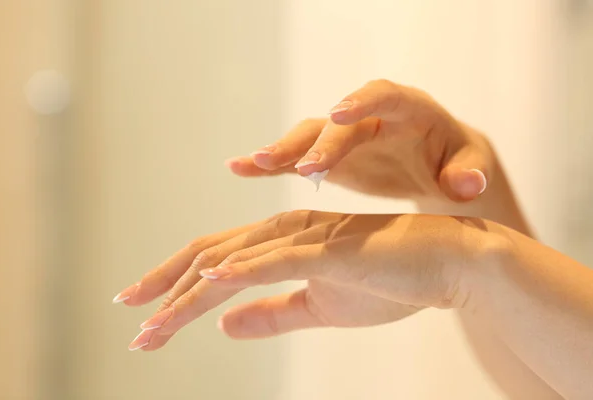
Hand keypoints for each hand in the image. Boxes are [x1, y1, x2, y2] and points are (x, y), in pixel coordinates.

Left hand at [113, 211, 506, 350]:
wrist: (448, 265)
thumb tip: (222, 323)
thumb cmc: (390, 282)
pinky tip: (214, 281)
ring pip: (235, 260)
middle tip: (127, 312)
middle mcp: (286, 233)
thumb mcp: (319, 307)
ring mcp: (309, 238)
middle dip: (164, 286)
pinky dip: (246, 268)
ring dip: (190, 291)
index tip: (147, 324)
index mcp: (283, 242)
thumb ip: (271, 313)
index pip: (216, 264)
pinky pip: (282, 257)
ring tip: (153, 324)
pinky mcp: (335, 248)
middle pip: (210, 255)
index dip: (176, 291)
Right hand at [227, 79, 492, 201]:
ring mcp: (345, 136)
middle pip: (336, 123)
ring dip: (282, 151)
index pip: (383, 95)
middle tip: (299, 167)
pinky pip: (296, 158)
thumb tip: (466, 183)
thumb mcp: (471, 165)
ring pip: (307, 137)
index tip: (338, 114)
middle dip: (318, 143)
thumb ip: (470, 172)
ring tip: (251, 164)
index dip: (360, 102)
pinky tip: (240, 168)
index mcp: (408, 110)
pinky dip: (270, 164)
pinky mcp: (330, 156)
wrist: (438, 166)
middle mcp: (369, 117)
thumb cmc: (457, 162)